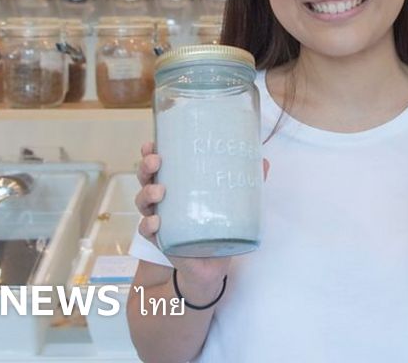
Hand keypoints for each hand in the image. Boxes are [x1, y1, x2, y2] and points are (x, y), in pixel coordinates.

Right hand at [135, 141, 269, 287]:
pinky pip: (147, 231)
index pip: (160, 165)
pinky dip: (148, 225)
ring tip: (159, 192)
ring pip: (143, 202)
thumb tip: (264, 161)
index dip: (150, 152)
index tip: (152, 143)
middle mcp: (164, 200)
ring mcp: (160, 219)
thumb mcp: (233, 203)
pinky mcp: (162, 240)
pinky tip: (156, 221)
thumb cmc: (218, 226)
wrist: (212, 264)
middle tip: (156, 162)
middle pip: (147, 178)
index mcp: (178, 185)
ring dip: (147, 193)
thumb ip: (247, 183)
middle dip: (147, 167)